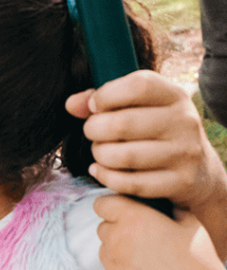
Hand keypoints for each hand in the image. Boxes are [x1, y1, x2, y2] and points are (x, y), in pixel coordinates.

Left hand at [66, 70, 223, 209]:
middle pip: (122, 123)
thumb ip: (103, 99)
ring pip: (123, 156)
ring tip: (99, 152)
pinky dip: (106, 177)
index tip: (94, 107)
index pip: (138, 86)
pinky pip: (130, 183)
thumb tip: (71, 104)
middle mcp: (184, 121)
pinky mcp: (180, 182)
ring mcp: (185, 153)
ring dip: (99, 155)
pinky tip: (100, 170)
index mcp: (173, 95)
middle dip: (94, 130)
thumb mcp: (139, 107)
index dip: (106, 95)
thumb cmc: (155, 130)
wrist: (199, 170)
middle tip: (93, 133)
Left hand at [95, 195, 226, 269]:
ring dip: (117, 249)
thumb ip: (170, 208)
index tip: (122, 211)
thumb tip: (164, 200)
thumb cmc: (199, 260)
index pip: (101, 203)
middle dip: (116, 228)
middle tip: (140, 237)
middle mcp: (116, 237)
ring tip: (144, 257)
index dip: (111, 206)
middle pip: (103, 226)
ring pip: (105, 248)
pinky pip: (110, 268)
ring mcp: (112, 261)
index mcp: (133, 217)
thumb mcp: (191, 223)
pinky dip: (121, 268)